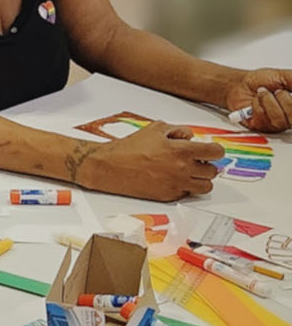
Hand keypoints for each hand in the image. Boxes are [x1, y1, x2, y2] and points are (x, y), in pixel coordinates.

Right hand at [76, 122, 223, 200]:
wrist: (109, 167)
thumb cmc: (128, 148)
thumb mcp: (155, 129)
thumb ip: (178, 131)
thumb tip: (189, 137)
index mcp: (181, 151)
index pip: (216, 152)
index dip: (215, 151)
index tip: (210, 151)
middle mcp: (182, 170)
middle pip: (213, 171)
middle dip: (207, 165)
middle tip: (198, 162)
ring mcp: (175, 185)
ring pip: (205, 187)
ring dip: (201, 179)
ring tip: (190, 174)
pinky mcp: (166, 196)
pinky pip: (186, 194)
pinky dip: (184, 188)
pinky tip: (174, 180)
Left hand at [221, 68, 291, 132]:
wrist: (241, 84)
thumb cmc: (263, 81)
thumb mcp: (285, 76)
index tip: (286, 92)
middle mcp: (289, 117)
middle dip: (286, 101)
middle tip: (277, 91)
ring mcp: (276, 124)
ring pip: (280, 120)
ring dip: (269, 102)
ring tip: (263, 93)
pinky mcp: (262, 127)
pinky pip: (263, 120)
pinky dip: (258, 106)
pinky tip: (256, 100)